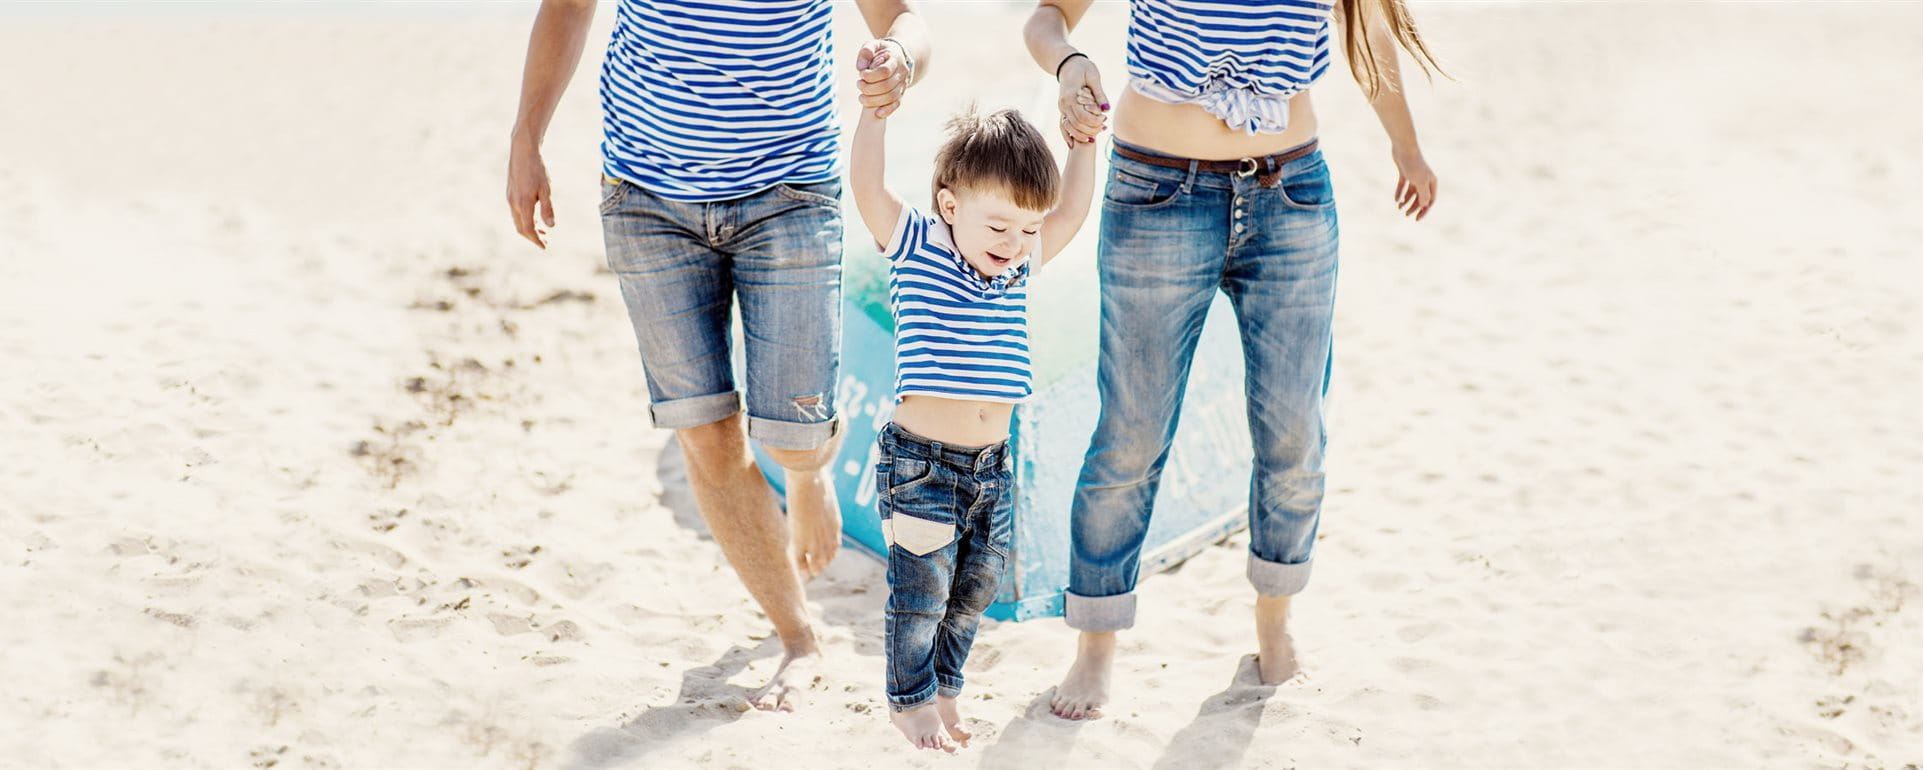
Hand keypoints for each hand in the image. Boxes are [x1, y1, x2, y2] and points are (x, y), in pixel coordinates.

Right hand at [507, 134, 554, 248]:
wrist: (522, 151)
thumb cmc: (537, 169)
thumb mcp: (546, 189)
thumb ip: (547, 209)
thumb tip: (551, 226)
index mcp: (523, 204)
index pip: (528, 229)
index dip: (536, 240)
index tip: (544, 247)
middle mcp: (513, 203)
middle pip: (521, 228)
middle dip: (532, 237)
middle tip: (545, 241)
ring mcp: (510, 198)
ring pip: (518, 220)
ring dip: (529, 228)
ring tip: (543, 231)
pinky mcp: (510, 193)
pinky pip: (516, 212)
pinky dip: (525, 219)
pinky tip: (535, 217)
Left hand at [854, 38, 910, 118]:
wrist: (899, 57)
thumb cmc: (882, 52)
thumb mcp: (874, 45)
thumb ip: (866, 51)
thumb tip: (861, 67)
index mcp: (895, 59)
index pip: (884, 71)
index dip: (870, 76)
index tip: (861, 74)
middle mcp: (902, 73)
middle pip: (887, 86)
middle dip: (869, 89)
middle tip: (858, 84)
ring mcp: (903, 84)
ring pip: (891, 97)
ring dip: (874, 100)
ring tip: (861, 97)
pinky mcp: (901, 94)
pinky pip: (897, 104)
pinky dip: (888, 110)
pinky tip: (877, 113)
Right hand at [1056, 54, 1107, 143]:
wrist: (1067, 64)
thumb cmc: (1083, 67)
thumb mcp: (1093, 76)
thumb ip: (1099, 94)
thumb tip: (1107, 110)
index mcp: (1071, 95)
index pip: (1082, 116)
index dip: (1094, 121)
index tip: (1105, 120)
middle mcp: (1064, 103)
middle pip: (1076, 124)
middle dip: (1090, 130)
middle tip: (1103, 130)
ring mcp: (1061, 107)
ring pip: (1070, 127)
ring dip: (1081, 135)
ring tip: (1095, 139)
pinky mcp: (1063, 109)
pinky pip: (1065, 125)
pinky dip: (1070, 134)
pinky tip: (1075, 144)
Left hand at [1392, 146, 1436, 220]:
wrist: (1404, 148)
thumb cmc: (1414, 165)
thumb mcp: (1420, 182)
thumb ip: (1423, 194)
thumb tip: (1425, 206)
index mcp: (1432, 182)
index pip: (1430, 200)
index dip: (1424, 210)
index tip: (1416, 218)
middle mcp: (1425, 179)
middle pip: (1420, 198)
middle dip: (1414, 207)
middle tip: (1406, 214)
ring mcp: (1414, 176)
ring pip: (1411, 193)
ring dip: (1406, 201)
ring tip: (1399, 207)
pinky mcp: (1405, 173)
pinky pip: (1403, 186)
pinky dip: (1400, 193)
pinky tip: (1396, 200)